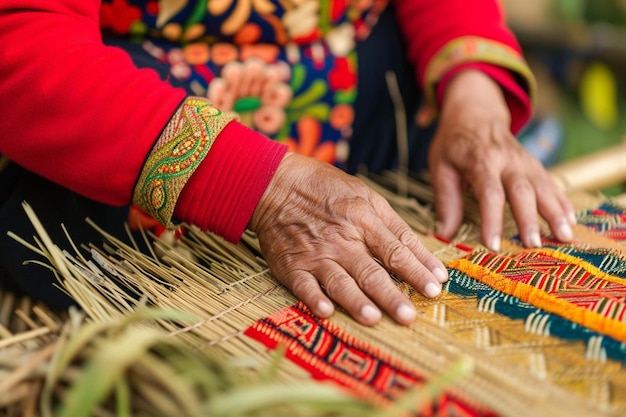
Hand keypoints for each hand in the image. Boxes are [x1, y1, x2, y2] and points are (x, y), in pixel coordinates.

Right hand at [249, 152, 447, 325]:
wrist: (277, 184)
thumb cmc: (328, 190)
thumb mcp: (367, 197)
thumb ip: (396, 228)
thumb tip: (427, 259)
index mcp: (363, 220)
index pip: (396, 251)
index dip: (417, 271)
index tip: (435, 289)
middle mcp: (341, 239)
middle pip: (370, 271)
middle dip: (391, 295)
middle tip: (409, 316)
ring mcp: (315, 254)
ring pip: (339, 281)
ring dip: (355, 300)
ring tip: (372, 318)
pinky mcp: (292, 265)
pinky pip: (303, 285)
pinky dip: (313, 298)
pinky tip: (325, 311)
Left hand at [428, 70, 575, 250]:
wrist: (475, 112)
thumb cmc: (454, 144)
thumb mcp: (440, 166)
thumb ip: (446, 200)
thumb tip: (445, 233)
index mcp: (480, 160)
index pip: (489, 193)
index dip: (492, 220)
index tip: (494, 245)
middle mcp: (507, 159)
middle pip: (521, 190)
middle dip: (529, 219)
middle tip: (534, 246)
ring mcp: (525, 161)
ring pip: (543, 187)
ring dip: (555, 213)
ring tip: (564, 237)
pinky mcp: (535, 164)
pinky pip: (551, 183)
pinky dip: (562, 202)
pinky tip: (571, 222)